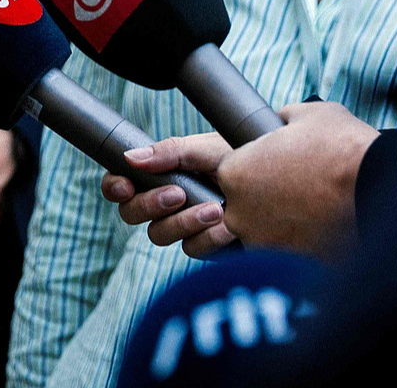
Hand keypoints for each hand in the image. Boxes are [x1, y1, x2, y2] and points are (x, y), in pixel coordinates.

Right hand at [102, 131, 236, 257]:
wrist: (281, 179)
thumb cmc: (242, 156)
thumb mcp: (208, 148)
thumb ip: (171, 152)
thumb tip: (130, 158)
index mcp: (159, 175)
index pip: (120, 184)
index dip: (114, 187)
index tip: (126, 186)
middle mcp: (166, 203)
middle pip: (131, 214)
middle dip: (150, 204)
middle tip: (178, 194)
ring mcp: (184, 226)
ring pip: (159, 235)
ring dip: (184, 222)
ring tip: (215, 209)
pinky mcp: (206, 245)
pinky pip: (192, 249)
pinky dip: (209, 238)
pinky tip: (228, 226)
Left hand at [104, 103, 378, 258]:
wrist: (382, 193)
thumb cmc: (350, 150)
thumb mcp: (311, 116)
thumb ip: (282, 119)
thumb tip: (276, 122)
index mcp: (240, 163)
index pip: (187, 154)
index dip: (156, 155)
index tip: (130, 159)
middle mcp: (239, 203)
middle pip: (182, 212)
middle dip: (168, 208)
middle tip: (174, 200)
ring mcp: (257, 237)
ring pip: (206, 245)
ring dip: (203, 235)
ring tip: (214, 223)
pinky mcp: (279, 262)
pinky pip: (244, 261)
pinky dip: (243, 252)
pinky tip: (251, 242)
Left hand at [213, 102, 377, 254]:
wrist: (380, 190)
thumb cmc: (342, 147)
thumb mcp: (307, 114)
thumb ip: (280, 121)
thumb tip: (278, 124)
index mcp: (234, 172)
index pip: (225, 170)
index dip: (251, 164)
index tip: (272, 164)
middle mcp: (239, 213)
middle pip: (239, 204)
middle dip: (262, 195)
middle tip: (293, 185)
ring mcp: (262, 244)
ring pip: (260, 230)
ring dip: (278, 221)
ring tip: (309, 206)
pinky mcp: (288, 265)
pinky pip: (283, 251)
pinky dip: (297, 240)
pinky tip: (319, 225)